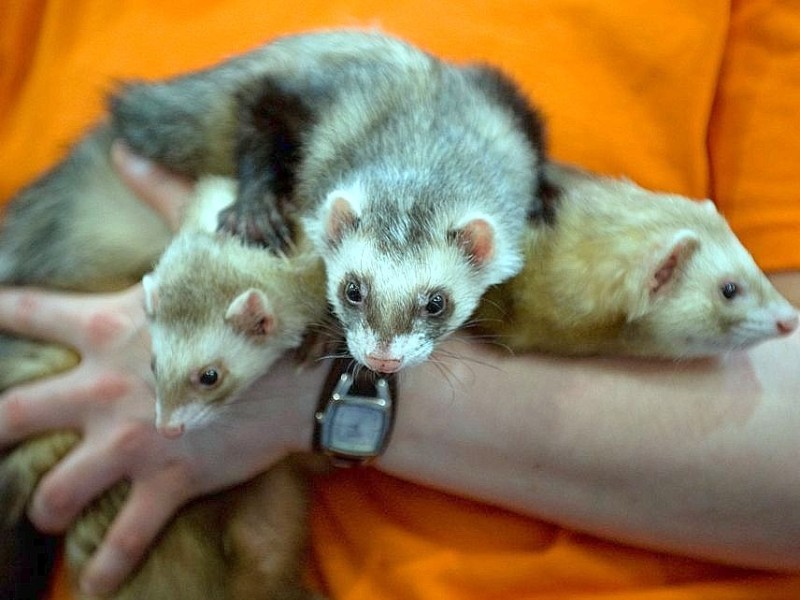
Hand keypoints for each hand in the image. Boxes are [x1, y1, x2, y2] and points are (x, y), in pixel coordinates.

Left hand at [0, 146, 323, 595]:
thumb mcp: (206, 243)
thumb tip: (125, 144)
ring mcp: (131, 440)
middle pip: (11, 413)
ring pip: (54, 489)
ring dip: (43, 504)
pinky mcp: (166, 480)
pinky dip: (108, 566)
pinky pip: (124, 535)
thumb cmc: (257, 305)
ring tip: (41, 513)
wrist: (307, 369)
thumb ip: (162, 194)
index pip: (25, 311)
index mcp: (109, 325)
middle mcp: (103, 387)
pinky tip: (93, 587)